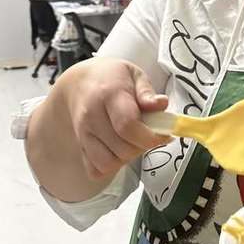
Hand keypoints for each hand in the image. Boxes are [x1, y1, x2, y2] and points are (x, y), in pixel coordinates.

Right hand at [55, 58, 170, 180]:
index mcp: (109, 95)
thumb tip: (161, 104)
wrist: (78, 83)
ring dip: (126, 159)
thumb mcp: (134, 74)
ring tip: (132, 142)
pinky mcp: (80, 146)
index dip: (150, 137)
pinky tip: (118, 151)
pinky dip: (110, 167)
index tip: (164, 135)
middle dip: (143, 146)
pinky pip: (95, 170)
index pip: (128, 126)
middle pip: (122, 148)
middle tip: (149, 134)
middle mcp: (92, 117)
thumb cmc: (111, 78)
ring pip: (108, 163)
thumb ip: (147, 91)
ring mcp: (84, 133)